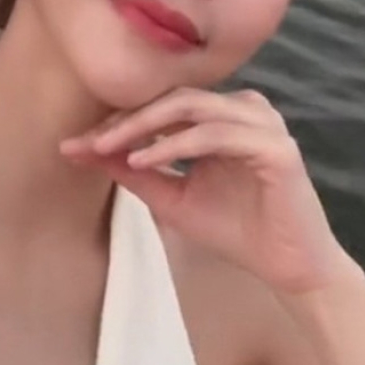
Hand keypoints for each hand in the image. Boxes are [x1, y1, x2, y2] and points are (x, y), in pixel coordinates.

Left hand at [61, 87, 350, 294]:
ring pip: (192, 107)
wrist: (288, 267)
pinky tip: (143, 161)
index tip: (75, 144)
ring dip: (143, 127)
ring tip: (106, 148)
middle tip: (88, 141)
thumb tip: (85, 151)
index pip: (163, 105)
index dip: (118, 121)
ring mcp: (262, 124)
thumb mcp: (172, 198)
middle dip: (125, 119)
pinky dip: (175, 145)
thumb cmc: (236, 230)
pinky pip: (215, 135)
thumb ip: (136, 172)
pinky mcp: (276, 147)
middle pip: (173, 98)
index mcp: (223, 115)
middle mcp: (244, 109)